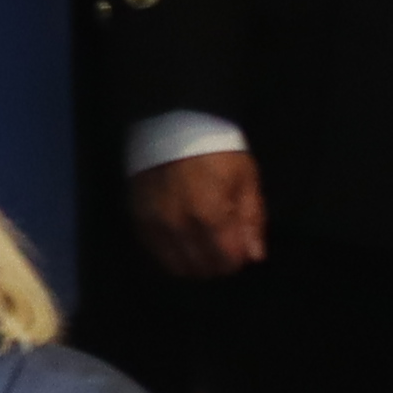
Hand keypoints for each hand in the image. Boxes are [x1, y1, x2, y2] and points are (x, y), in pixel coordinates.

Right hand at [131, 146, 263, 279]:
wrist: (172, 124)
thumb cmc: (217, 151)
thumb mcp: (246, 179)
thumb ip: (251, 220)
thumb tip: (254, 258)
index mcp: (211, 215)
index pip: (228, 261)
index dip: (238, 258)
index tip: (239, 246)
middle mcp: (179, 226)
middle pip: (202, 269)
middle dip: (217, 263)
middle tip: (221, 245)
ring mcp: (154, 225)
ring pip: (176, 267)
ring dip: (193, 263)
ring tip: (201, 244)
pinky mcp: (137, 219)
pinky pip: (155, 253)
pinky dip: (171, 254)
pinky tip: (180, 239)